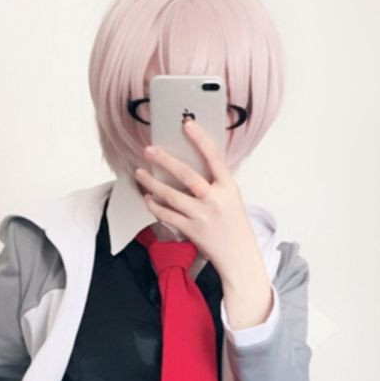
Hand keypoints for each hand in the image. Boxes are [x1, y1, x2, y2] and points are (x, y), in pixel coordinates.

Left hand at [135, 119, 272, 327]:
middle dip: (164, 160)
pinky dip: (155, 206)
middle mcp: (214, 200)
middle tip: (149, 150)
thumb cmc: (234, 226)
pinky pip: (167, 215)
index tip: (187, 125)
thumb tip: (190, 166)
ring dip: (152, 183)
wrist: (238, 256)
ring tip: (141, 174)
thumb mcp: (231, 198)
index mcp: (228, 188)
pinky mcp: (191, 230)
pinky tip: (148, 198)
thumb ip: (215, 183)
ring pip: (170, 196)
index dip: (200, 139)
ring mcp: (201, 216)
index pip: (214, 157)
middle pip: (186, 175)